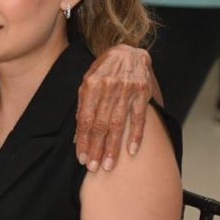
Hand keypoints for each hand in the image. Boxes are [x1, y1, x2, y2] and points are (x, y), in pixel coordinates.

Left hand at [75, 44, 157, 171]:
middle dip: (96, 148)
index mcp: (91, 85)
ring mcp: (126, 91)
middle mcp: (108, 88)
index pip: (84, 118)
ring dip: (113, 147)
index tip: (82, 157)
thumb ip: (83, 103)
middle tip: (93, 167)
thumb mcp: (88, 80)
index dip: (83, 140)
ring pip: (118, 124)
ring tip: (109, 165)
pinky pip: (138, 118)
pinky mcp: (142, 93)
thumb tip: (78, 130)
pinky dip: (135, 136)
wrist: (129, 52)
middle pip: (100, 124)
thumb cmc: (105, 69)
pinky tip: (131, 151)